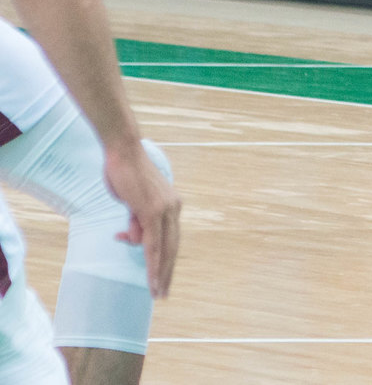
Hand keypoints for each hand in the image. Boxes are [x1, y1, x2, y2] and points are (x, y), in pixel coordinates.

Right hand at [103, 139, 179, 296]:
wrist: (123, 152)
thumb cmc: (125, 176)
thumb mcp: (131, 203)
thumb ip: (135, 221)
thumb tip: (131, 237)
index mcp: (171, 206)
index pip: (172, 239)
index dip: (168, 260)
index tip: (164, 279)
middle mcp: (173, 208)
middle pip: (173, 247)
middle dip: (168, 273)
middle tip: (163, 294)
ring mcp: (165, 209)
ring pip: (165, 248)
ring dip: (160, 272)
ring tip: (156, 291)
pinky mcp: (153, 210)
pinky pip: (154, 242)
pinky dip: (153, 261)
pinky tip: (152, 275)